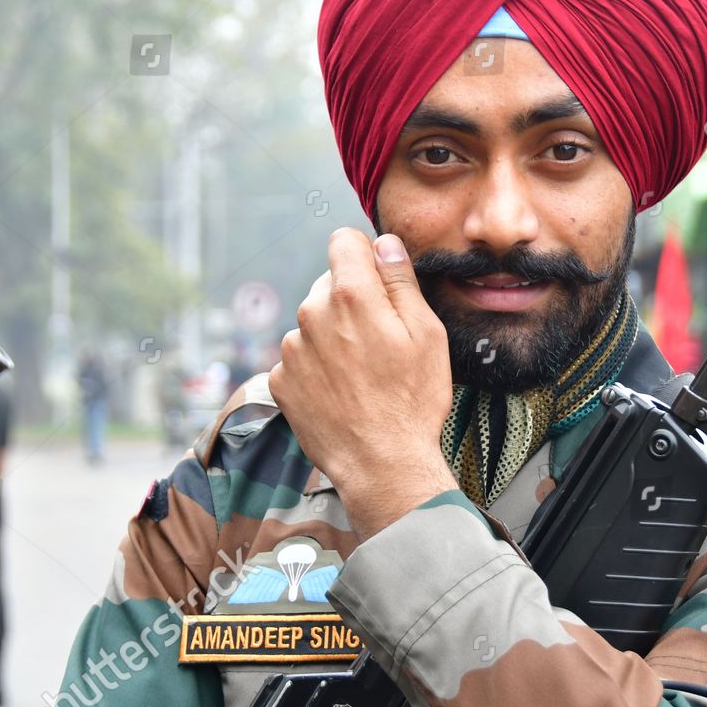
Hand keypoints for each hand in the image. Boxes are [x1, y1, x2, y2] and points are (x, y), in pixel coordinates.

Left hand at [269, 229, 456, 539]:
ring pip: (314, 322)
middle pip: (330, 284)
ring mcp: (291, 350)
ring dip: (333, 336)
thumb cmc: (412, 401)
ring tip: (362, 374)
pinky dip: (317, 368)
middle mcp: (311, 315)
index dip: (366, 255)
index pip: (344, 241)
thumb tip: (384, 244)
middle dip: (353, 301)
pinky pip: (299, 357)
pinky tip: (341, 393)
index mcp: (350, 296)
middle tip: (381, 342)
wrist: (381, 465)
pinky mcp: (280, 380)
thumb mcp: (426, 334)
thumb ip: (401, 281)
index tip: (381, 280)